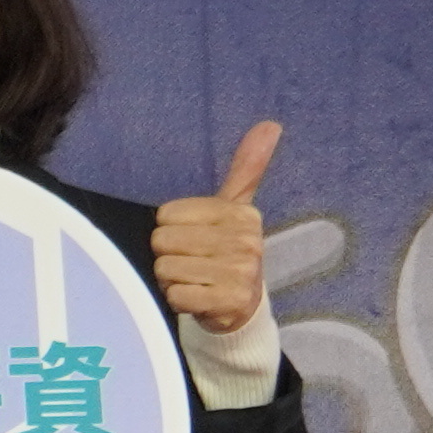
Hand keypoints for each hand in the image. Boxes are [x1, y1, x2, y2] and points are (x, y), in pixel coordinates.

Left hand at [154, 121, 280, 336]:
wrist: (242, 307)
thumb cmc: (227, 252)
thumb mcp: (235, 209)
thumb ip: (246, 169)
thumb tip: (269, 125)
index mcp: (242, 215)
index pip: (166, 215)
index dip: (169, 230)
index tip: (192, 240)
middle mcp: (246, 241)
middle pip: (163, 241)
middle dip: (168, 256)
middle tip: (191, 264)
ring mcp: (241, 272)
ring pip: (167, 269)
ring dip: (171, 280)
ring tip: (193, 281)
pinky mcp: (231, 302)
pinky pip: (177, 295)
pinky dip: (177, 300)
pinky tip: (196, 299)